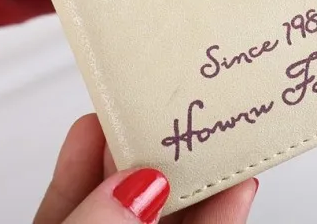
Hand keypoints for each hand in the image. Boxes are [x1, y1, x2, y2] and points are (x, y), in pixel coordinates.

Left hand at [34, 114, 256, 223]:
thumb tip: (136, 183)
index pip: (78, 176)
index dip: (102, 136)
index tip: (126, 103)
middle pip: (134, 187)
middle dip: (161, 149)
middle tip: (184, 111)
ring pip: (176, 212)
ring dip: (203, 178)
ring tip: (222, 138)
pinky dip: (223, 216)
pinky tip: (237, 189)